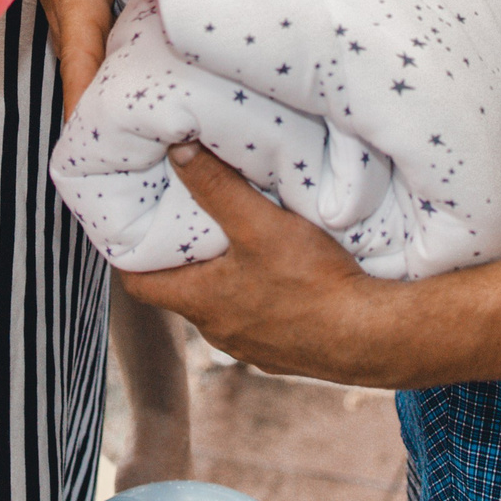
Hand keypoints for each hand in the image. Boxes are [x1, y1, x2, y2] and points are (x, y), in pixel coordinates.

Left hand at [121, 145, 403, 386]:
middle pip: (182, 292)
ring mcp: (252, 346)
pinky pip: (258, 319)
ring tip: (236, 239)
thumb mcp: (260, 224)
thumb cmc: (312, 284)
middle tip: (187, 220)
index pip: (139, 286)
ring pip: (222, 305)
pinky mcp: (284, 352)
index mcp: (201, 302)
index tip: (131, 229)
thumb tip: (178, 149)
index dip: (129, 257)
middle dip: (182, 258)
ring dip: (224, 277)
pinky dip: (258, 295)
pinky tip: (280, 272)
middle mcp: (218, 331)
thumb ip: (218, 186)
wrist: (371, 338)